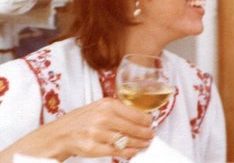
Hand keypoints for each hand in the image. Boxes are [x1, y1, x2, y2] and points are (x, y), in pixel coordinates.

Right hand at [0, 98, 153, 161]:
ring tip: (145, 144)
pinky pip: (116, 151)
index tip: (150, 124)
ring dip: (139, 144)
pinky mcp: (93, 148)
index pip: (134, 113)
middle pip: (133, 128)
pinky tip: (133, 151)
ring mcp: (97, 133)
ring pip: (126, 140)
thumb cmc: (80, 121)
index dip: (146, 121)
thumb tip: (140, 117)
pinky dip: (128, 152)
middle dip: (145, 134)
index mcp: (107, 105)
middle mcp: (103, 117)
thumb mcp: (98, 107)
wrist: (58, 135)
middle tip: (151, 136)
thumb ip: (117, 110)